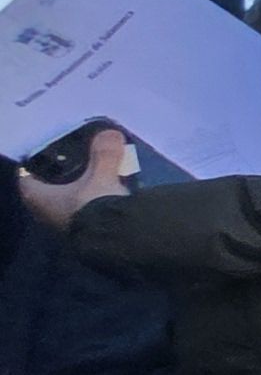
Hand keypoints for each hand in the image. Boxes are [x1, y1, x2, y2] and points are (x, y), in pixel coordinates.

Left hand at [17, 129, 132, 228]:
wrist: (119, 241)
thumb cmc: (96, 205)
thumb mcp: (101, 174)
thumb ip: (104, 154)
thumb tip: (110, 133)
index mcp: (40, 198)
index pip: (26, 179)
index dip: (33, 166)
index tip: (45, 155)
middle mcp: (48, 214)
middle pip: (47, 191)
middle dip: (60, 178)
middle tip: (74, 162)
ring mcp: (68, 226)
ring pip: (68, 202)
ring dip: (79, 191)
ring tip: (97, 175)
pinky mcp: (88, 233)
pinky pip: (86, 211)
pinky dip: (93, 202)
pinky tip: (110, 194)